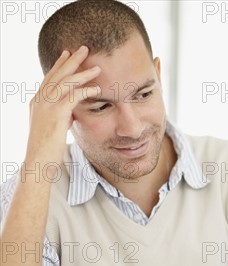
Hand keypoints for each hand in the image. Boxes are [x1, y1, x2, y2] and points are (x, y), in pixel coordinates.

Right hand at [26, 45, 100, 166]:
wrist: (39, 162)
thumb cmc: (48, 149)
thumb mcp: (54, 128)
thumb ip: (61, 117)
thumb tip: (71, 113)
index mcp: (37, 102)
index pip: (49, 78)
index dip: (59, 65)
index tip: (68, 54)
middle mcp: (39, 101)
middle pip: (56, 75)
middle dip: (70, 61)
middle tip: (83, 49)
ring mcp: (46, 107)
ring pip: (65, 83)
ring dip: (82, 73)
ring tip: (97, 67)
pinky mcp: (56, 115)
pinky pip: (72, 97)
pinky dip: (85, 91)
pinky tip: (97, 89)